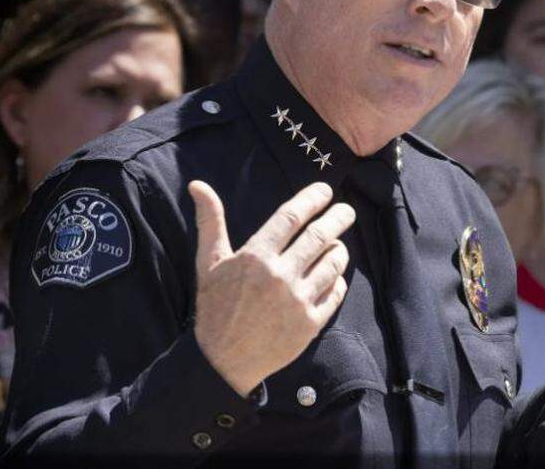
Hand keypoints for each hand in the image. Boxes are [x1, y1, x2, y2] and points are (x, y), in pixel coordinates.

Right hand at [190, 180, 353, 395]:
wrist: (222, 361)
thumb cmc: (215, 308)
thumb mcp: (208, 264)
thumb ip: (211, 222)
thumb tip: (198, 184)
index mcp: (255, 257)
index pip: (292, 217)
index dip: (312, 199)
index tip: (326, 191)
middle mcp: (279, 276)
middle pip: (320, 236)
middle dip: (338, 218)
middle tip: (346, 210)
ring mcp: (297, 301)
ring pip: (333, 263)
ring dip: (340, 249)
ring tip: (337, 244)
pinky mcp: (310, 324)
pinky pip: (336, 293)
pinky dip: (339, 280)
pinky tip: (334, 275)